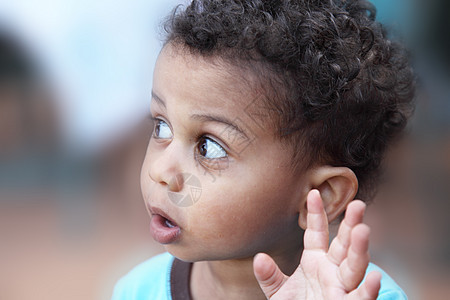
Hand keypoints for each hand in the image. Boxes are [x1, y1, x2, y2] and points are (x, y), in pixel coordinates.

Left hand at [253, 189, 380, 298]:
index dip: (316, 214)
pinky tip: (374, 277)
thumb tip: (258, 258)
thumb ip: (270, 276)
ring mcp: (341, 288)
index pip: (317, 233)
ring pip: (354, 266)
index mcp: (315, 262)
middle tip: (357, 205)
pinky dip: (368, 289)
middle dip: (351, 225)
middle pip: (344, 245)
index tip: (313, 194)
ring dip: (360, 249)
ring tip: (363, 230)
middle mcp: (332, 271)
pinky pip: (359, 298)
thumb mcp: (279, 292)